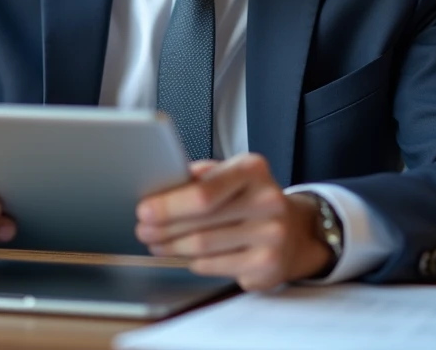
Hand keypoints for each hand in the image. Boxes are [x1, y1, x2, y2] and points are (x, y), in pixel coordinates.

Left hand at [135, 153, 331, 290]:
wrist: (291, 230)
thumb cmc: (248, 199)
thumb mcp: (229, 175)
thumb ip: (198, 178)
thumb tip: (156, 188)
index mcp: (252, 169)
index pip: (204, 192)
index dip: (169, 205)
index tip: (144, 210)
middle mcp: (267, 201)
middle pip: (200, 222)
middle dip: (163, 228)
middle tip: (143, 230)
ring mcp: (271, 235)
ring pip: (202, 247)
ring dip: (172, 247)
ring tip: (157, 243)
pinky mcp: (267, 265)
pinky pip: (213, 266)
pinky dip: (193, 261)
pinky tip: (186, 255)